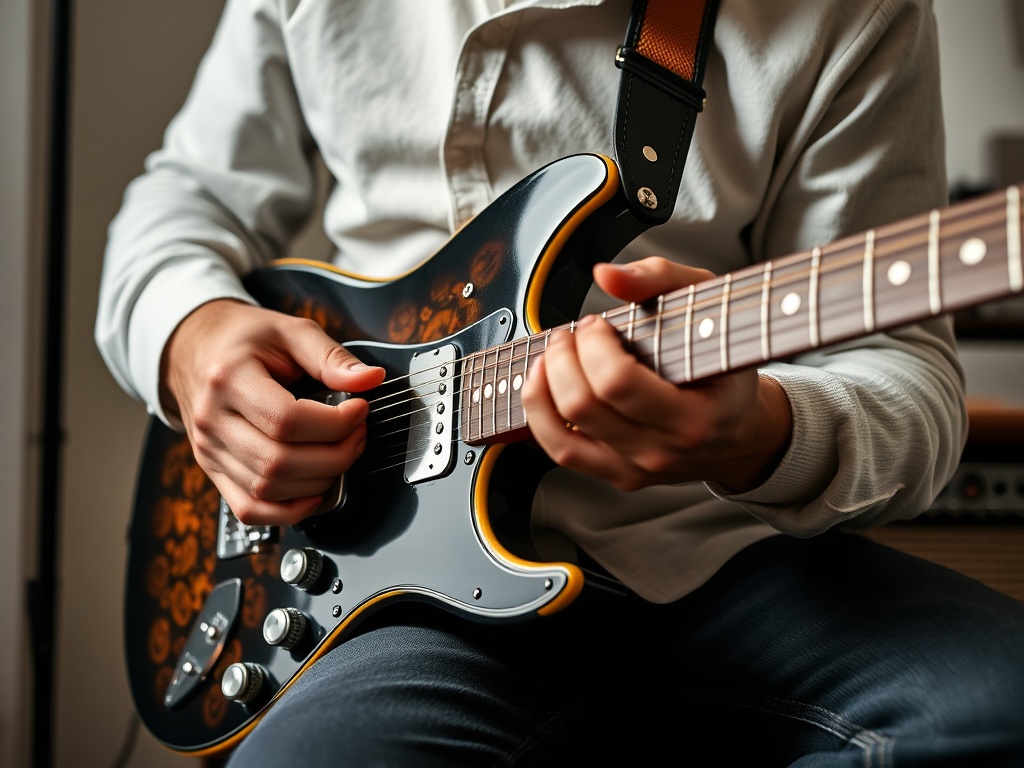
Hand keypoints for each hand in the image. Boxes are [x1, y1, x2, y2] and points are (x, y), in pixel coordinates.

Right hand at [160, 299, 384, 524]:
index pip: (286, 420)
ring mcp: (209, 450)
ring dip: (318, 481)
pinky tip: (314, 492)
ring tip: (340, 454)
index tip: (359, 409)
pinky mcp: (214, 470)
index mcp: (228, 378)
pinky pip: (250, 510)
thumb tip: (370, 379)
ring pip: (268, 489)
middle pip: (279, 462)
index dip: (334, 424)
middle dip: (334, 456)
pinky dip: (289, 510)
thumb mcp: (291, 332)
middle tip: (357, 435)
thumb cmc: (245, 340)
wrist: (197, 349)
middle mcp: (212, 419)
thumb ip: (331, 357)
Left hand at [521, 257, 791, 493]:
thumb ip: (660, 280)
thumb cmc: (725, 368)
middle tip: (573, 335)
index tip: (597, 323)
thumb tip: (606, 275)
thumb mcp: (709, 308)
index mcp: (693, 417)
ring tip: (550, 358)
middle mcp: (661, 451)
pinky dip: (541, 417)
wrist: (742, 432)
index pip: (618, 382)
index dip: (593, 344)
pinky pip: (562, 452)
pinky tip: (544, 388)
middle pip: (582, 406)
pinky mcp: (617, 475)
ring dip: (542, 389)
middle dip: (563, 357)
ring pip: (562, 439)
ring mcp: (636, 469)